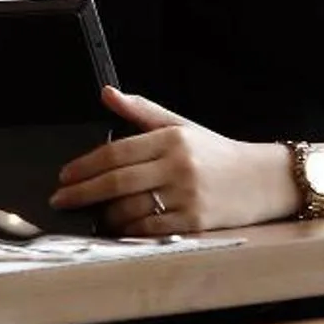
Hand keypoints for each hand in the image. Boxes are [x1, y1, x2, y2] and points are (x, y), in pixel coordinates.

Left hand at [48, 87, 301, 234]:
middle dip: (82, 193)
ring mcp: (187, 196)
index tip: (64, 175)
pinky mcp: (195, 223)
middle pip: (117, 182)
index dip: (85, 166)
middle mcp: (178, 167)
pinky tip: (118, 228)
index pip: (116, 152)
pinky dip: (128, 231)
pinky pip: (150, 230)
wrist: (263, 180)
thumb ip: (141, 111)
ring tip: (93, 214)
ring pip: (130, 209)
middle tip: (60, 199)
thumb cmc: (216, 154)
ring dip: (104, 214)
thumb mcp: (181, 126)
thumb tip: (107, 93)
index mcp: (171, 139)